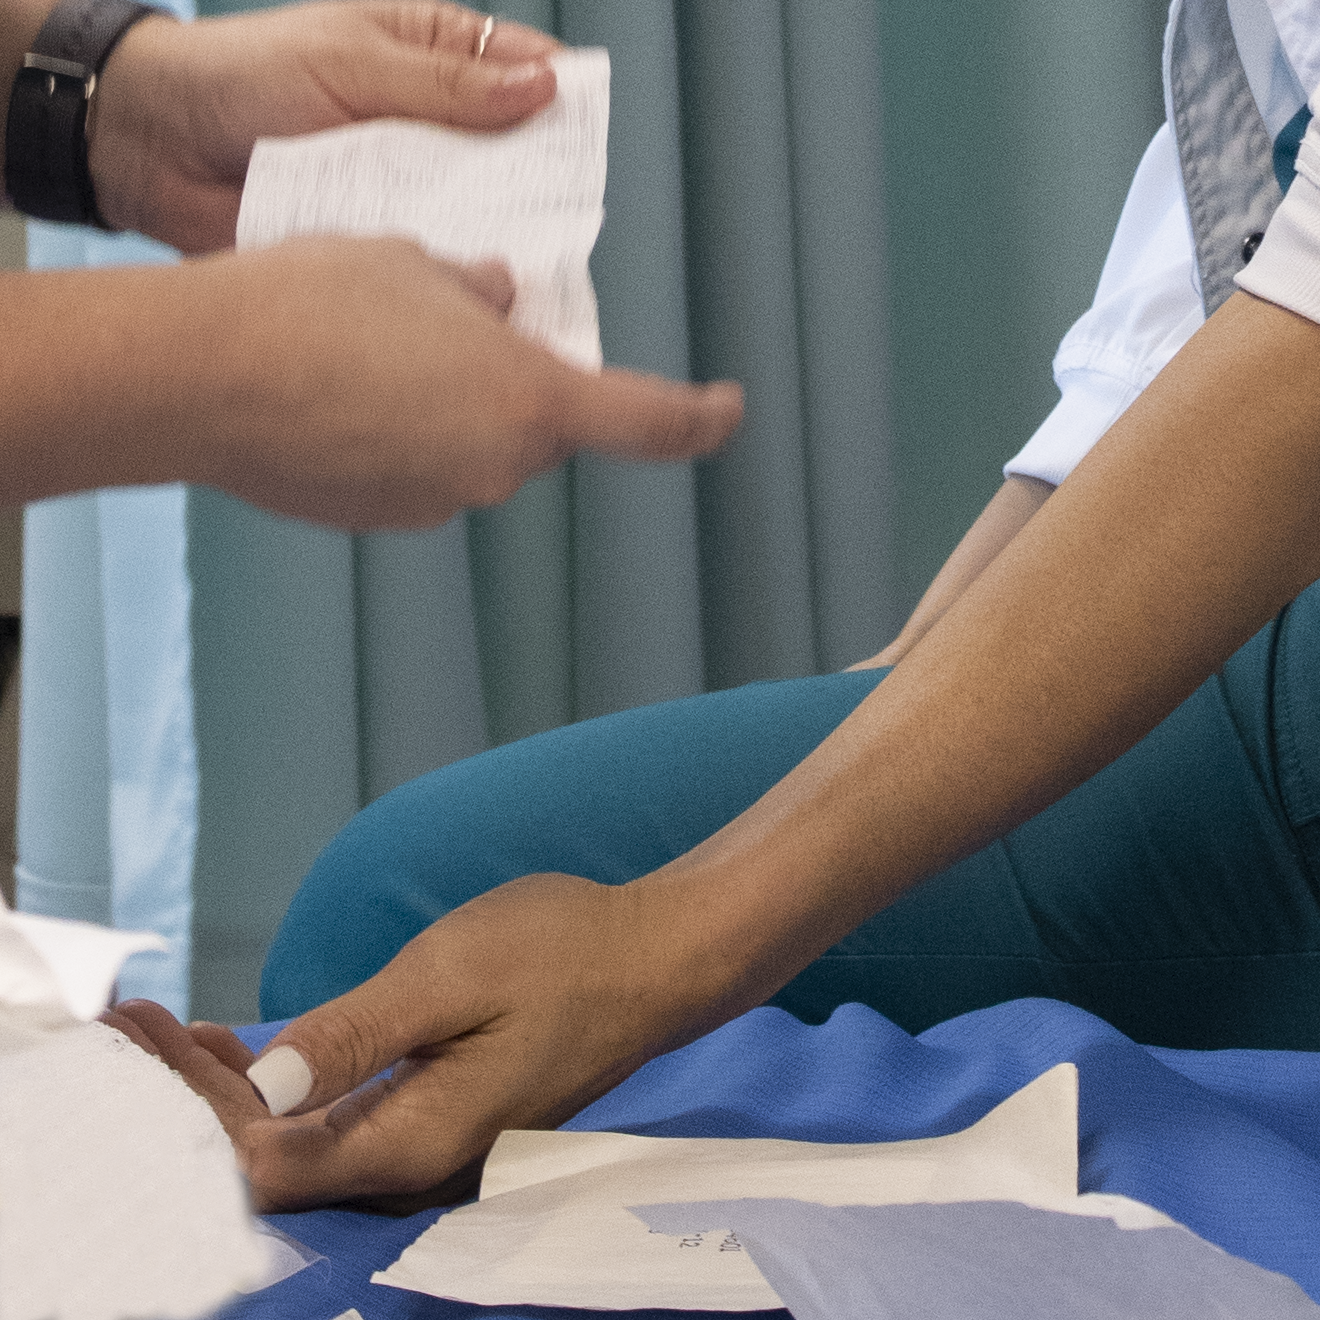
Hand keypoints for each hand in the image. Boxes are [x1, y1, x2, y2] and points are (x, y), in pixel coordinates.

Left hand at [90, 2, 559, 251]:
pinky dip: (448, 277)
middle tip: (563, 226)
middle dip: (538, 188)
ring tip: (527, 273)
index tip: (589, 142)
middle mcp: (430, 126)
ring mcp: (409, 187)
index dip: (561, 104)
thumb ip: (444, 84)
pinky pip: (432, 262)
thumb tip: (540, 85)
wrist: (158, 150)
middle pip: (513, 157)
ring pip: (478, 216)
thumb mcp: (352, 62)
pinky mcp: (384, 242)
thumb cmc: (242, 78)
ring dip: (496, 241)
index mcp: (431, 58)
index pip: (522, 74)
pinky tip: (472, 298)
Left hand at [115, 873, 765, 1211]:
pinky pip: (338, 1120)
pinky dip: (281, 1087)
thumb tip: (259, 1092)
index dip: (185, 1111)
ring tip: (165, 1038)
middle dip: (189, 1098)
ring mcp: (434, 1146)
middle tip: (127, 1026)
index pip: (264, 1160)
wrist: (653, 958)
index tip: (134, 1038)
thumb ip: (353, 1037)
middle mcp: (418, 1164)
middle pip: (274, 1161)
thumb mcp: (450, 975)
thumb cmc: (561, 953)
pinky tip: (246, 1052)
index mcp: (416, 1140)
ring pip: (302, 1143)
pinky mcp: (443, 1117)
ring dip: (228, 1094)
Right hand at [176, 236, 742, 526]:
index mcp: (529, 401)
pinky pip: (416, 472)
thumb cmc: (312, 306)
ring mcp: (438, 501)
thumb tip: (500, 304)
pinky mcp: (382, 519)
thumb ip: (478, 293)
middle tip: (438, 329)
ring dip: (443, 409)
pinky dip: (397, 440)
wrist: (201, 376)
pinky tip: (337, 400)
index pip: (647, 423)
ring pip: (469, 448)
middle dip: (507, 382)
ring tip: (364, 358)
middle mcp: (496, 467)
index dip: (698, 420)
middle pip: (534, 427)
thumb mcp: (413, 266)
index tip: (726, 412)